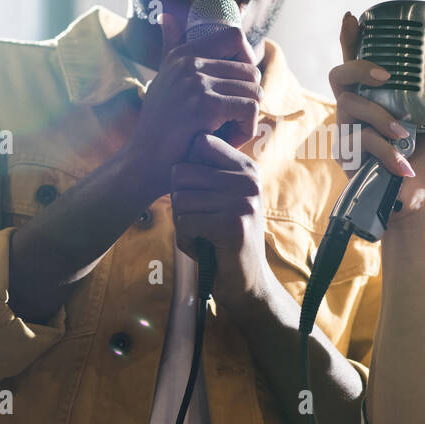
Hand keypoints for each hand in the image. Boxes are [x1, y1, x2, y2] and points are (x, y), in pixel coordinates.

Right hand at [120, 11, 263, 200]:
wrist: (143, 163)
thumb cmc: (158, 126)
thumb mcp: (163, 79)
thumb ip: (169, 46)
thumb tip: (166, 15)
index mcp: (182, 54)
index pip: (233, 36)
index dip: (247, 60)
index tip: (238, 86)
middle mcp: (188, 62)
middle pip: (251, 70)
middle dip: (247, 100)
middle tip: (228, 122)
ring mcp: (196, 82)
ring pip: (254, 92)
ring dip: (247, 119)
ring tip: (224, 133)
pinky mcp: (205, 106)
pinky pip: (249, 110)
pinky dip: (245, 131)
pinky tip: (225, 141)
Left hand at [170, 131, 272, 310]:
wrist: (248, 282)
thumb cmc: (224, 238)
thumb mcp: (223, 198)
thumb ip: (208, 173)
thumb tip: (176, 141)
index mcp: (246, 167)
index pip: (201, 142)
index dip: (186, 168)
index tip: (197, 192)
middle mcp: (248, 180)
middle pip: (181, 172)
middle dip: (180, 200)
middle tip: (199, 219)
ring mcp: (243, 202)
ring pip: (180, 199)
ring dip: (183, 224)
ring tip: (204, 234)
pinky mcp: (233, 225)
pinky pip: (185, 223)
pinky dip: (187, 240)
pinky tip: (205, 246)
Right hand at [328, 11, 424, 218]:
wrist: (422, 205)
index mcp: (376, 102)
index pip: (358, 66)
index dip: (351, 40)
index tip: (352, 18)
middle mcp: (356, 113)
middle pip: (339, 76)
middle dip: (359, 68)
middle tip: (385, 74)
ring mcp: (348, 133)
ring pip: (350, 105)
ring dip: (380, 116)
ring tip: (404, 134)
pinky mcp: (346, 157)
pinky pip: (360, 140)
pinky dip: (385, 151)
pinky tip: (402, 164)